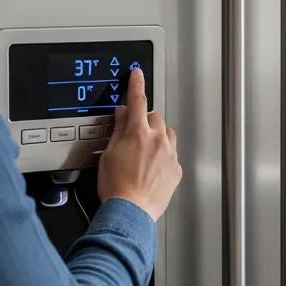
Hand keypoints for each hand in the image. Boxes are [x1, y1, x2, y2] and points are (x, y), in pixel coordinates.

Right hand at [97, 69, 182, 220]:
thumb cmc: (116, 186)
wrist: (131, 210)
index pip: (137, 101)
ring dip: (158, 137)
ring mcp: (170, 154)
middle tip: (133, 135)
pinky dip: (163, 156)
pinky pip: (172, 154)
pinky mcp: (177, 169)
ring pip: (168, 135)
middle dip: (145, 121)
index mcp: (138, 133)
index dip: (136, 85)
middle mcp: (158, 141)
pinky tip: (151, 168)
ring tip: (144, 153)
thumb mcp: (108, 153)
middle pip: (155, 118)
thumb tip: (122, 114)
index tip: (138, 75)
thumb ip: (117, 130)